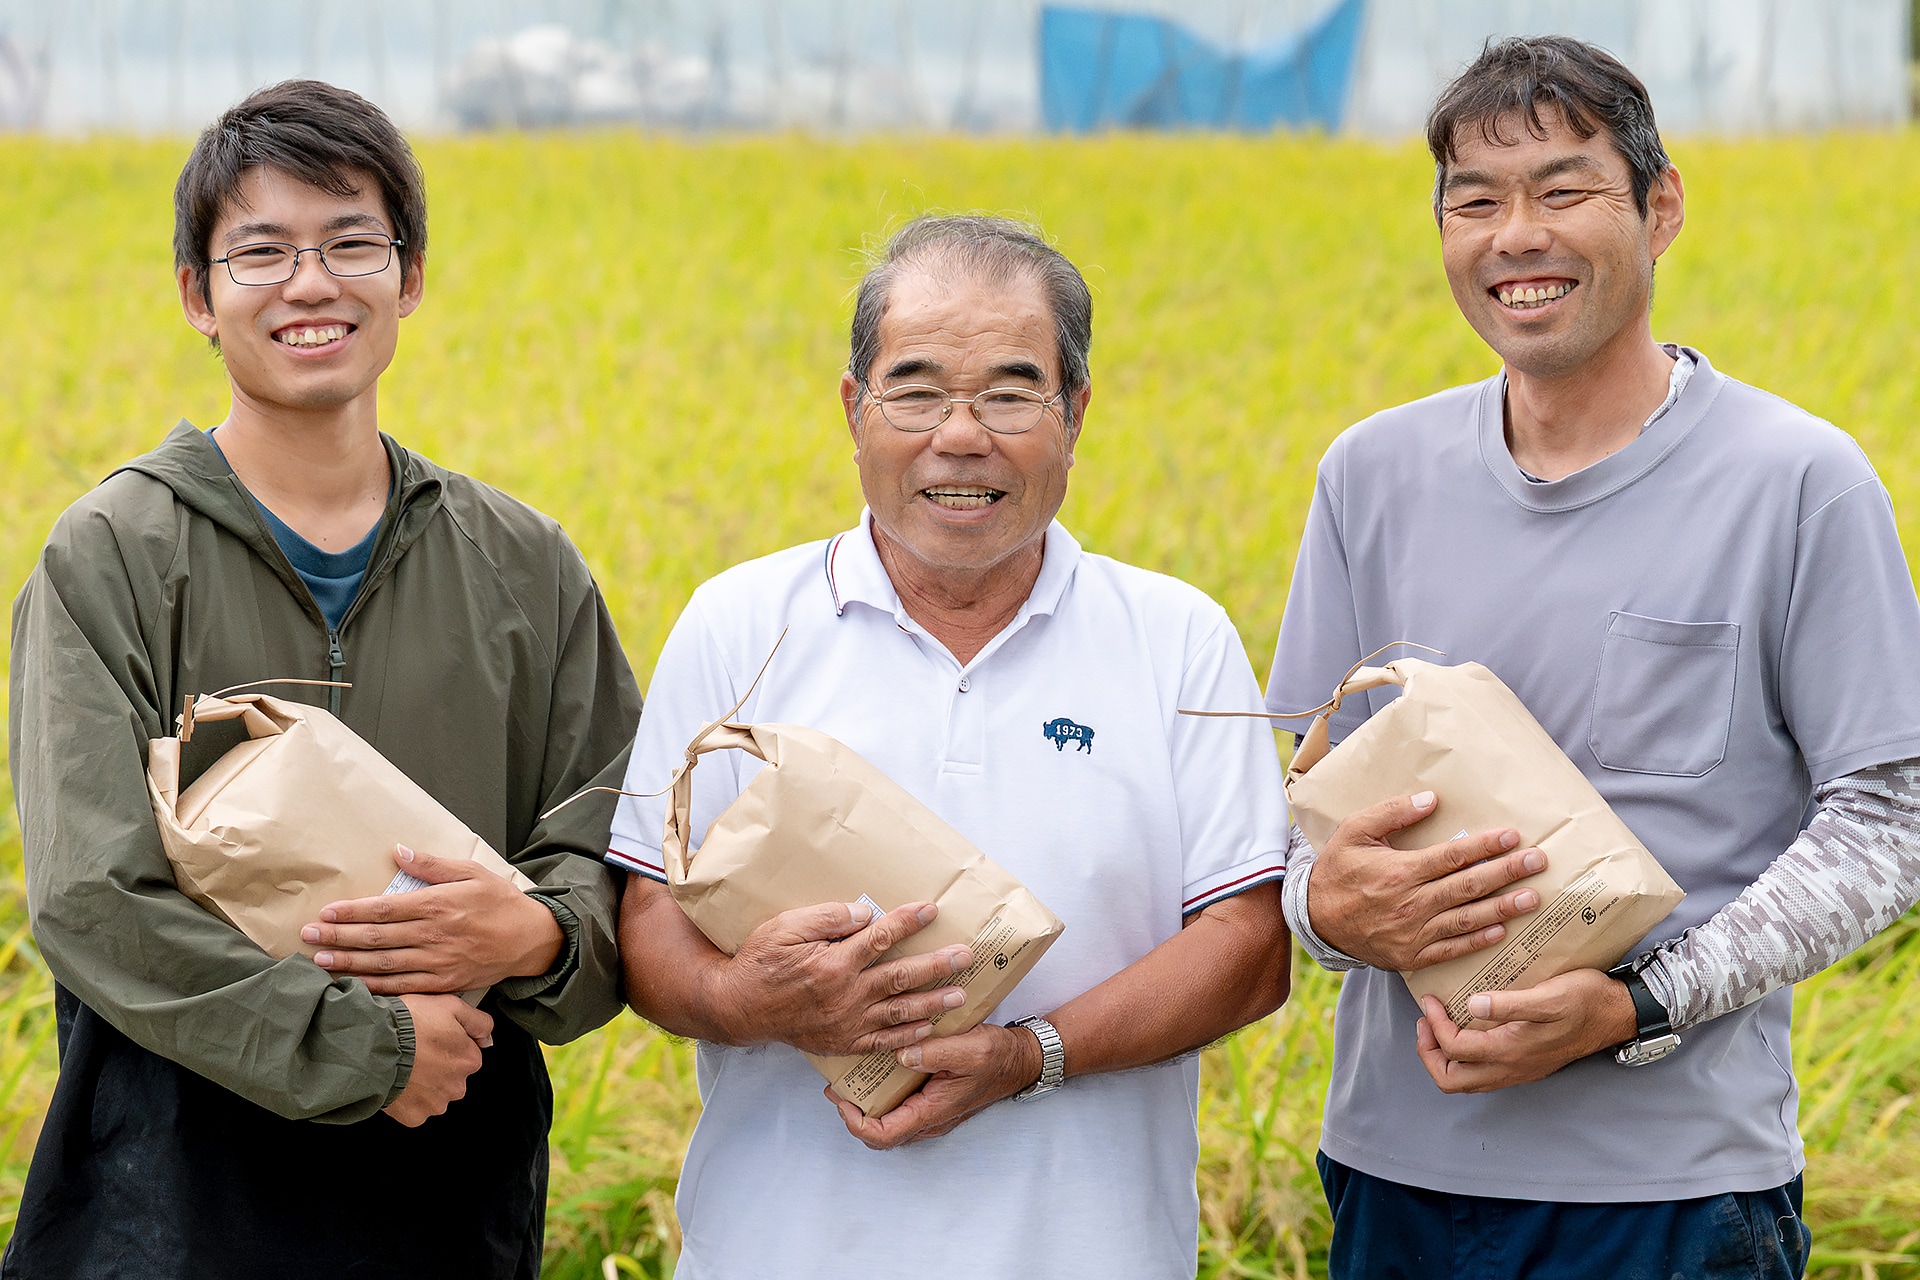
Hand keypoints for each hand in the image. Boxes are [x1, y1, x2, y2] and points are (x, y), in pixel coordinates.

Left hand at [303, 845, 562, 993]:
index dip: (352, 911)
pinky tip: (354, 984)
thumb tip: (399, 850)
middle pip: (376, 937)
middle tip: (307, 934)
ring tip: (320, 959)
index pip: (384, 909)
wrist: (531, 939)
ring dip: (349, 962)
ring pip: (384, 965)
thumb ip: (433, 865)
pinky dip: (376, 987)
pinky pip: (403, 987)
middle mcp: (434, 935)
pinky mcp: (444, 983)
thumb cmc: (500, 902)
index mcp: (438, 905)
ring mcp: (438, 962)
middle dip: (338, 935)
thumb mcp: (472, 872)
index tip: (326, 911)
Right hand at [383, 992, 492, 1126]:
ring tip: (405, 1064)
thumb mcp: (450, 1005)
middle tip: (417, 1050)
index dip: (449, 1042)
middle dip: (437, 1065)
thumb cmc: (407, 1024)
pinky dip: (407, 1097)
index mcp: (469, 1060)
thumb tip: (487, 1037)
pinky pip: (415, 1107)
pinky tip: (399, 1080)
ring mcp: (436, 1103)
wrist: (370, 1047)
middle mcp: (457, 1085)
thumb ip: (478, 1022)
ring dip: (423, 1082)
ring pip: (434, 1093)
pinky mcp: (414, 1116)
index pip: (467, 1053)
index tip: (433, 1037)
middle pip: (452, 1075)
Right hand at [708, 901, 973, 1056]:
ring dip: (933, 1003)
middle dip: (937, 965)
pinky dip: (908, 1037)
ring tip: (960, 995)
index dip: (908, 921)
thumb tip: (865, 915)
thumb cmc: (761, 961)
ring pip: (899, 1012)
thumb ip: (827, 918)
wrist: (740, 1008)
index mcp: (834, 964)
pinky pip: (882, 1042)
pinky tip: (928, 1028)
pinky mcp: (843, 1042)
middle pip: (901, 977)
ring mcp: (847, 1022)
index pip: (881, 938)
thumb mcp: (785, 928)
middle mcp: (846, 995)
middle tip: (966, 956)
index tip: (932, 909)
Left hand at [829, 1022, 1043, 1148]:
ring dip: (865, 1103)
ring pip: (887, 1120)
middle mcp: (928, 1118)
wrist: (1020, 1059)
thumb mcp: (970, 1048)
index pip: (882, 1135)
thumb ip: (935, 1052)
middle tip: (838, 1087)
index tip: (841, 1099)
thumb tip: (901, 1053)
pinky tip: (876, 1066)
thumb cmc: (997, 1056)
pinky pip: (899, 1106)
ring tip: (850, 1075)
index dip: (854, 1122)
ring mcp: (930, 1111)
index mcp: (932, 1111)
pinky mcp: (931, 1099)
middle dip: (853, 1113)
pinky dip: (881, 1093)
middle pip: (879, 1133)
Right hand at [1306, 791, 1546, 970]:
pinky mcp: (1412, 955)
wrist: (1314, 919)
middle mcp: (1411, 904)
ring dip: (1503, 908)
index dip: (1485, 846)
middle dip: (1507, 872)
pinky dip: (1477, 941)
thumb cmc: (1336, 871)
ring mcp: (1413, 933)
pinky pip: (1452, 949)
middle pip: (1468, 886)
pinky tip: (1501, 931)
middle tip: (1538, 862)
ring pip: (1467, 919)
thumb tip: (1430, 799)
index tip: (1513, 837)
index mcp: (1400, 872)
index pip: (1453, 856)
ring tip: (1532, 897)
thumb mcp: (1353, 832)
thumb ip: (1391, 813)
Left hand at [1413, 968, 1638, 1092]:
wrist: (1616, 1014)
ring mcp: (1518, 1070)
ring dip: (1444, 1059)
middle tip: (1425, 1024)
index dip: (1434, 1025)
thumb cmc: (1584, 1000)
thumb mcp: (1548, 996)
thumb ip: (1509, 1005)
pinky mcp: (1525, 1065)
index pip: (1454, 1049)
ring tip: (1437, 1028)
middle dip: (1429, 1054)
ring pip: (1466, 1082)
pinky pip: (1482, 1075)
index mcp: (1511, 1050)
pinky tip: (1466, 1033)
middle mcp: (1511, 1068)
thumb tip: (1472, 1005)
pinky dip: (1463, 1059)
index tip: (1429, 1000)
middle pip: (1452, 1080)